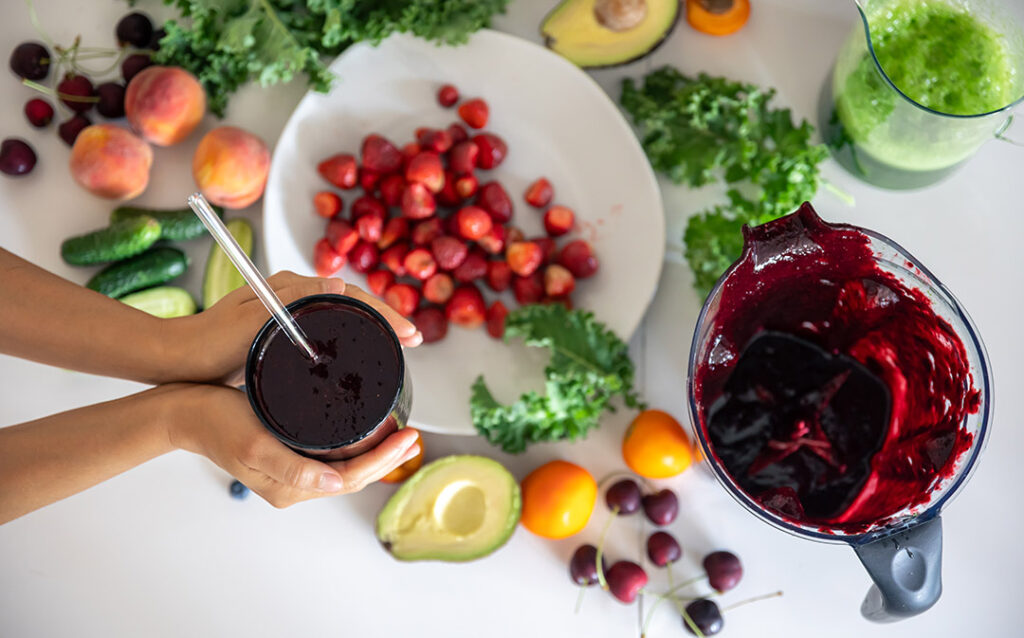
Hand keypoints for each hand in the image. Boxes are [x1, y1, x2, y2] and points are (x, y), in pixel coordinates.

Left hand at [162, 271, 421, 385]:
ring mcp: (291, 311)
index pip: (349, 293)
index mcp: (290, 286)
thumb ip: (290, 299)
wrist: (177, 360)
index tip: (407, 332)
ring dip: (373, 326)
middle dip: (386, 317)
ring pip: (343, 315)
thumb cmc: (209, 344)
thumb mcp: (250, 321)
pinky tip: (363, 352)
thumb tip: (338, 283)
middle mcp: (294, 293)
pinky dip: (353, 336)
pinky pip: (330, 328)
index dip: (382, 312)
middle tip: (413, 339)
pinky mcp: (287, 329)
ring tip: (398, 344)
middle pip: (352, 301)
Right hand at [167, 384, 420, 507]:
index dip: (384, 460)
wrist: (184, 412)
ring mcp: (290, 471)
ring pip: (344, 466)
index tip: (408, 437)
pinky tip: (364, 427)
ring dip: (373, 451)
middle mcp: (293, 484)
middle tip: (412, 433)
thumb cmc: (215, 422)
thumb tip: (333, 483)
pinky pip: (329, 456)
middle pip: (353, 475)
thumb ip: (292, 467)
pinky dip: (352, 443)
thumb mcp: (254, 442)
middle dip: (387, 457)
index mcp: (289, 487)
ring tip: (397, 430)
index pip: (351, 478)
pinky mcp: (287, 455)